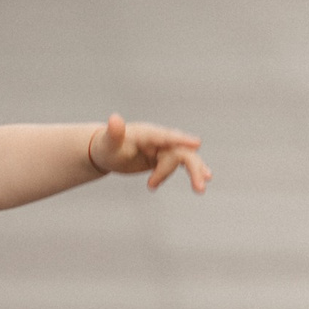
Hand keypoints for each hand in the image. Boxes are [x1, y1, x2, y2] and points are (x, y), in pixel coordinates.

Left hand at [87, 113, 210, 193]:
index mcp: (147, 133)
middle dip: (193, 168)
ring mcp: (163, 147)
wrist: (108, 152)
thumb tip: (114, 118)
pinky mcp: (164, 157)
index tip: (198, 144)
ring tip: (196, 190)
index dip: (180, 139)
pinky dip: (189, 173)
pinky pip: (181, 164)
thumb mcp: (109, 142)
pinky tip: (197, 185)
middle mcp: (159, 138)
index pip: (166, 136)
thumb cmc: (107, 146)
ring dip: (191, 173)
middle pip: (181, 151)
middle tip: (201, 188)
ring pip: (183, 159)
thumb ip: (114, 132)